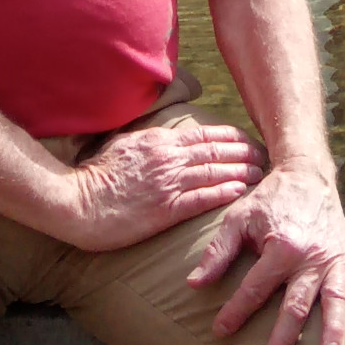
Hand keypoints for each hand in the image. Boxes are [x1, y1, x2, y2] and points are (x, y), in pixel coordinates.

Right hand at [57, 121, 265, 250]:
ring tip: (261, 174)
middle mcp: (167, 157)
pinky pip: (201, 199)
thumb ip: (148, 140)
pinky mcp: (165, 209)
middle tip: (265, 155)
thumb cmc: (97, 175)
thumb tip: (165, 136)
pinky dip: (223, 193)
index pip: (203, 134)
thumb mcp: (122, 144)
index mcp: (158, 140)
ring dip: (241, 171)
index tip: (247, 140)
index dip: (230, 136)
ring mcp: (167, 183)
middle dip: (243, 152)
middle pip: (215, 151)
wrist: (79, 202)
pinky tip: (240, 192)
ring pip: (214, 172)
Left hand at [188, 158, 344, 344]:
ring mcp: (336, 260)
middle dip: (281, 341)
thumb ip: (218, 252)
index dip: (235, 312)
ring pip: (335, 302)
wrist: (306, 174)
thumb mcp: (238, 218)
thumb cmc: (269, 199)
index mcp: (281, 246)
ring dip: (333, 332)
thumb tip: (194, 283)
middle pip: (295, 305)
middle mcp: (311, 257)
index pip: (255, 288)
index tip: (220, 332)